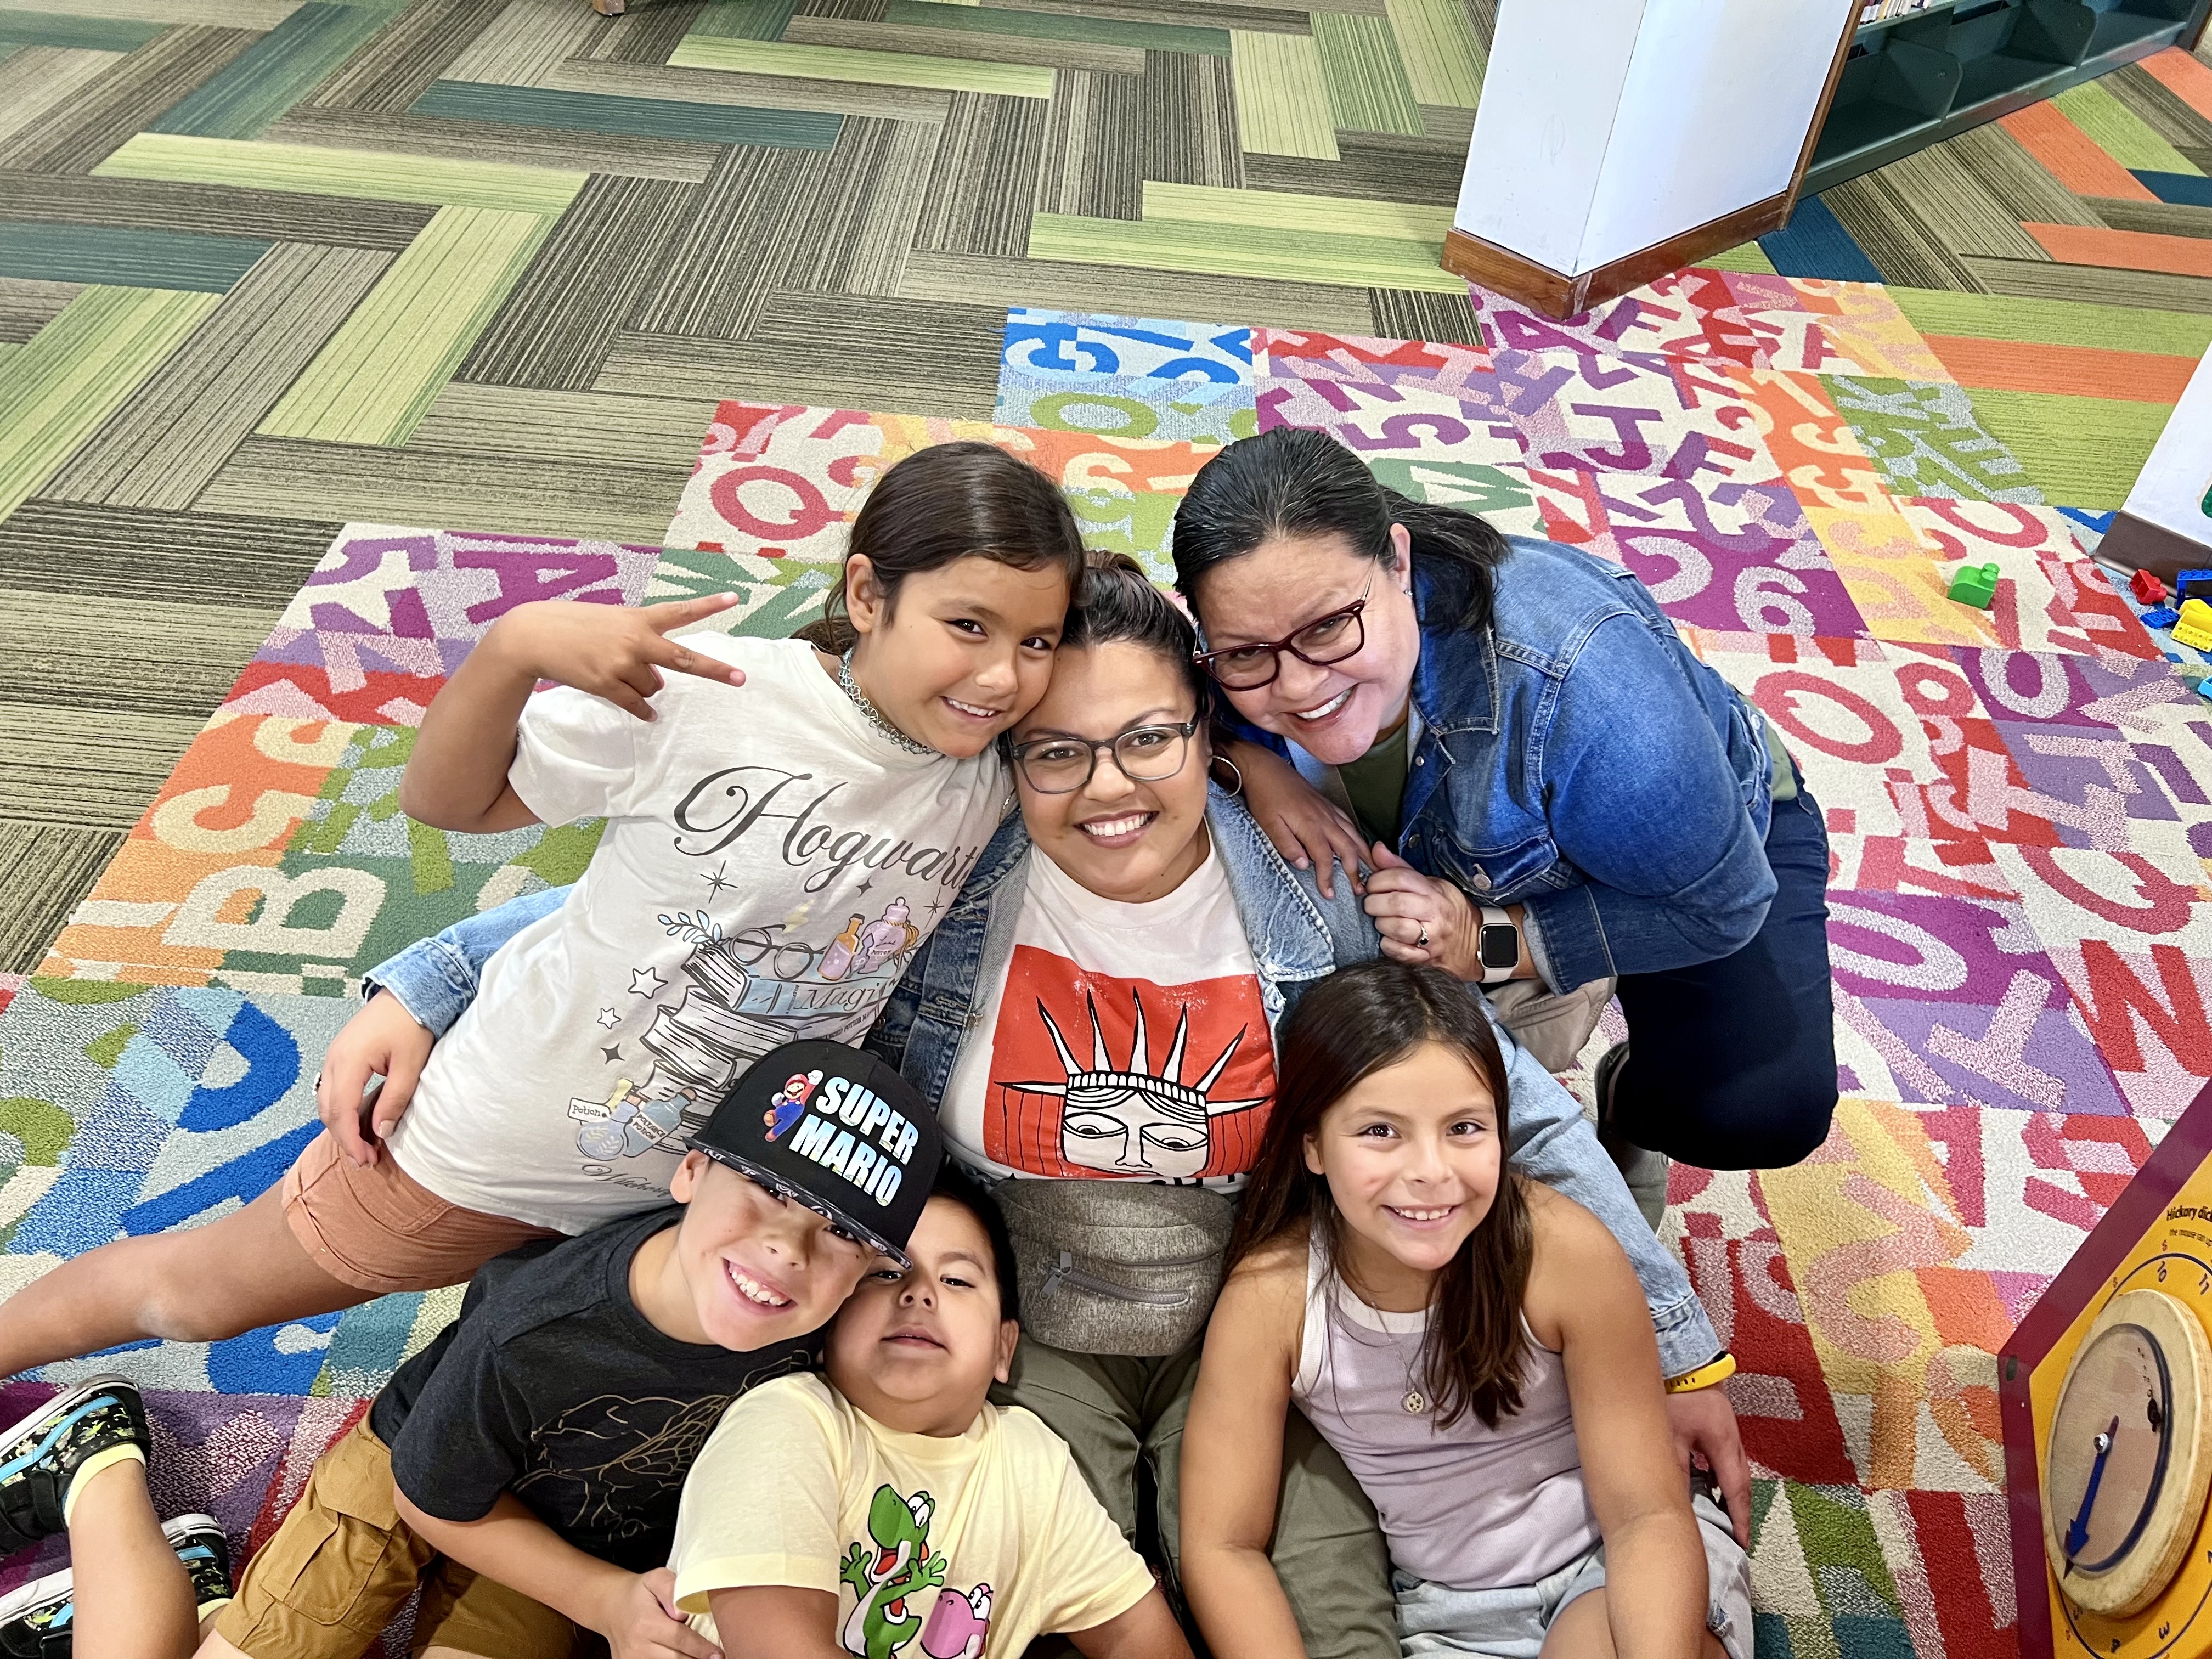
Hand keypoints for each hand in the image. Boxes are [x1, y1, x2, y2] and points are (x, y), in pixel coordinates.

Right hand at [317, 990, 432, 1166]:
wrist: (410, 991)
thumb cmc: (413, 1023)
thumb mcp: (411, 1065)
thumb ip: (394, 1099)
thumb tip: (380, 1132)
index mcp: (348, 1061)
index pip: (340, 1113)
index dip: (350, 1141)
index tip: (366, 1161)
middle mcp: (333, 1059)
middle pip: (327, 1110)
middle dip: (343, 1138)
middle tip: (366, 1160)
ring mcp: (333, 1056)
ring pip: (326, 1101)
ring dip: (340, 1125)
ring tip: (363, 1145)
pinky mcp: (340, 1054)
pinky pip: (331, 1089)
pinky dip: (340, 1110)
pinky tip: (358, 1120)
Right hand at [488, 596, 745, 721]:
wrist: (533, 636)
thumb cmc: (574, 626)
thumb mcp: (611, 622)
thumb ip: (640, 644)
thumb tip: (659, 682)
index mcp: (638, 618)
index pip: (680, 611)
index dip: (708, 605)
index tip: (734, 598)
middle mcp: (636, 640)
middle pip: (684, 659)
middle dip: (714, 670)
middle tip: (741, 679)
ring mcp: (622, 663)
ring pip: (653, 687)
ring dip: (643, 685)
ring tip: (615, 670)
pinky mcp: (607, 684)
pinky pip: (637, 705)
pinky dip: (643, 710)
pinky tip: (648, 714)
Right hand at [595, 1568, 722, 1658]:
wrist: (611, 1606)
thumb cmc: (639, 1593)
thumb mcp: (656, 1578)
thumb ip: (671, 1588)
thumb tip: (682, 1611)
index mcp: (646, 1623)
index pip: (679, 1639)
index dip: (701, 1649)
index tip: (719, 1654)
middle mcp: (637, 1647)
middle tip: (717, 1657)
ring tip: (703, 1657)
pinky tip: (686, 1657)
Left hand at [1230, 742, 1366, 898]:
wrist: (1266, 769)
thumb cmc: (1265, 797)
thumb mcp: (1268, 824)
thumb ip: (1287, 845)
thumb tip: (1303, 865)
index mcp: (1310, 826)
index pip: (1325, 859)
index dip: (1328, 878)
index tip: (1330, 894)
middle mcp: (1325, 818)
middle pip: (1348, 848)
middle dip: (1355, 871)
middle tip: (1360, 889)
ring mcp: (1329, 810)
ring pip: (1354, 835)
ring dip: (1364, 855)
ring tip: (1372, 870)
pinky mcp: (1328, 804)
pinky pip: (1350, 822)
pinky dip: (1359, 836)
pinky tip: (1360, 843)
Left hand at [1363, 843, 1473, 973]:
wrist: (1473, 941)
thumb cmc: (1446, 909)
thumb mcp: (1430, 883)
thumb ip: (1401, 868)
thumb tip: (1377, 849)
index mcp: (1434, 892)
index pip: (1400, 878)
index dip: (1378, 880)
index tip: (1372, 885)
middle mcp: (1435, 914)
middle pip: (1396, 903)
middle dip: (1374, 903)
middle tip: (1371, 904)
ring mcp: (1431, 937)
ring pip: (1396, 928)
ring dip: (1380, 924)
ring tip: (1381, 920)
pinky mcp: (1425, 957)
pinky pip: (1398, 952)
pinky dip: (1387, 945)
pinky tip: (1389, 938)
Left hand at [1664, 1384, 1750, 1546]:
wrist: (1682, 1358)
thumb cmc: (1675, 1392)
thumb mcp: (1670, 1434)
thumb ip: (1676, 1469)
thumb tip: (1676, 1503)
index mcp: (1724, 1444)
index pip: (1735, 1491)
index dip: (1739, 1518)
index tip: (1742, 1542)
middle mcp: (1733, 1440)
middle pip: (1741, 1483)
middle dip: (1740, 1510)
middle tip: (1737, 1535)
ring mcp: (1728, 1432)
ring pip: (1735, 1471)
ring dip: (1732, 1494)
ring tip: (1725, 1517)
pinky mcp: (1718, 1425)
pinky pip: (1726, 1459)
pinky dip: (1722, 1477)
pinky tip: (1710, 1484)